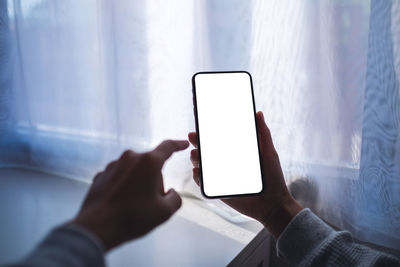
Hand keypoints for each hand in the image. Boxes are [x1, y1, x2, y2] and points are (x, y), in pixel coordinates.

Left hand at [71, 140, 188, 250]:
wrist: (98, 227)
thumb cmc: (132, 218)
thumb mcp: (165, 212)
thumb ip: (175, 198)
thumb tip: (172, 193)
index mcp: (149, 162)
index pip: (168, 147)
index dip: (178, 145)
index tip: (183, 144)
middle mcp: (131, 158)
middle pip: (151, 164)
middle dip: (155, 180)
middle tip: (152, 202)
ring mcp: (114, 165)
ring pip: (134, 170)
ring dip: (138, 183)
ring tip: (134, 206)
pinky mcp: (102, 174)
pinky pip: (120, 177)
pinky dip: (124, 187)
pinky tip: (122, 204)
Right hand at [188, 112, 302, 238]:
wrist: (273, 205)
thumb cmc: (273, 178)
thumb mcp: (269, 153)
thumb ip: (263, 134)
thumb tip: (259, 113)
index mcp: (236, 153)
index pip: (218, 140)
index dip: (208, 133)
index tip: (201, 126)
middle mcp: (226, 163)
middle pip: (206, 151)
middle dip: (197, 143)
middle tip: (193, 137)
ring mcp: (221, 177)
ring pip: (202, 165)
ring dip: (196, 159)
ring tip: (196, 155)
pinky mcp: (218, 190)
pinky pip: (203, 183)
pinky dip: (198, 177)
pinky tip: (198, 171)